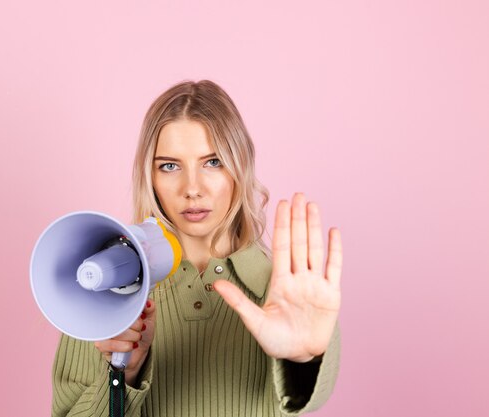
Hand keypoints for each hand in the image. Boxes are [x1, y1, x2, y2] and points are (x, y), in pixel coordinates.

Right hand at [94, 299, 155, 385]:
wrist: (139, 352)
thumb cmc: (141, 333)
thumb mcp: (149, 318)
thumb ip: (149, 307)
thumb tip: (146, 303)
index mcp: (117, 308)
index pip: (120, 303)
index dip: (134, 311)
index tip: (142, 316)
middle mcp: (107, 317)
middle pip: (118, 317)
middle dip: (136, 325)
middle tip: (141, 328)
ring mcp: (103, 330)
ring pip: (116, 330)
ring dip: (132, 336)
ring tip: (136, 338)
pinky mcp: (101, 344)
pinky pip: (110, 344)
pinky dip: (124, 346)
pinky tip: (131, 346)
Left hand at [214, 192, 341, 361]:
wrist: (299, 355)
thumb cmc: (276, 340)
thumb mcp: (254, 321)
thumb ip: (238, 301)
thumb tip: (217, 285)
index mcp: (280, 282)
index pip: (282, 247)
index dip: (282, 226)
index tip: (281, 205)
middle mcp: (298, 278)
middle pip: (299, 242)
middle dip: (298, 218)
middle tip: (298, 194)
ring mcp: (316, 284)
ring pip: (315, 249)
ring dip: (314, 227)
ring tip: (312, 205)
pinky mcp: (332, 295)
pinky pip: (334, 268)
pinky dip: (335, 251)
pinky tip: (333, 232)